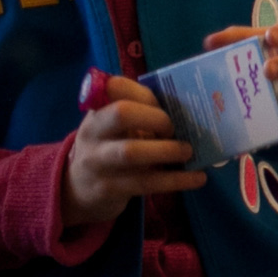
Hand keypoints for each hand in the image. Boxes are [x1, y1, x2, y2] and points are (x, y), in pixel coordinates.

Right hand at [61, 78, 203, 224]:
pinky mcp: (109, 188)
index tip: (162, 105)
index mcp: (99, 110)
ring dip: (167, 150)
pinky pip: (146, 182)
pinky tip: (198, 178)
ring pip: (131, 152)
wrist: (79, 188)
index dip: (144, 93)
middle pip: (122, 114)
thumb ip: (141, 114)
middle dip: (157, 119)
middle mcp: (93, 132)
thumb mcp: (116, 127)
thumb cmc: (110, 148)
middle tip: (174, 130)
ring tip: (188, 152)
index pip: (115, 87)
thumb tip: (190, 113)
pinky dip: (176, 180)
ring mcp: (98, 161)